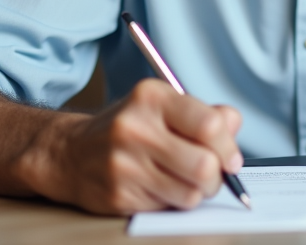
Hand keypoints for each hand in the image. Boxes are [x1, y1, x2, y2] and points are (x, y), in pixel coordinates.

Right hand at [26, 78, 242, 214]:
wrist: (71, 153)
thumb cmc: (129, 129)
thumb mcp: (164, 107)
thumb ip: (205, 114)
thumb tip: (234, 125)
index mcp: (152, 98)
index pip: (210, 125)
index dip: (229, 147)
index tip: (231, 158)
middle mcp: (136, 128)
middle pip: (204, 165)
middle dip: (218, 177)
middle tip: (214, 175)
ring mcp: (124, 164)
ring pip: (190, 193)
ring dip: (199, 192)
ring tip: (188, 181)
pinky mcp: (118, 195)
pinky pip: (168, 207)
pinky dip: (174, 202)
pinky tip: (162, 188)